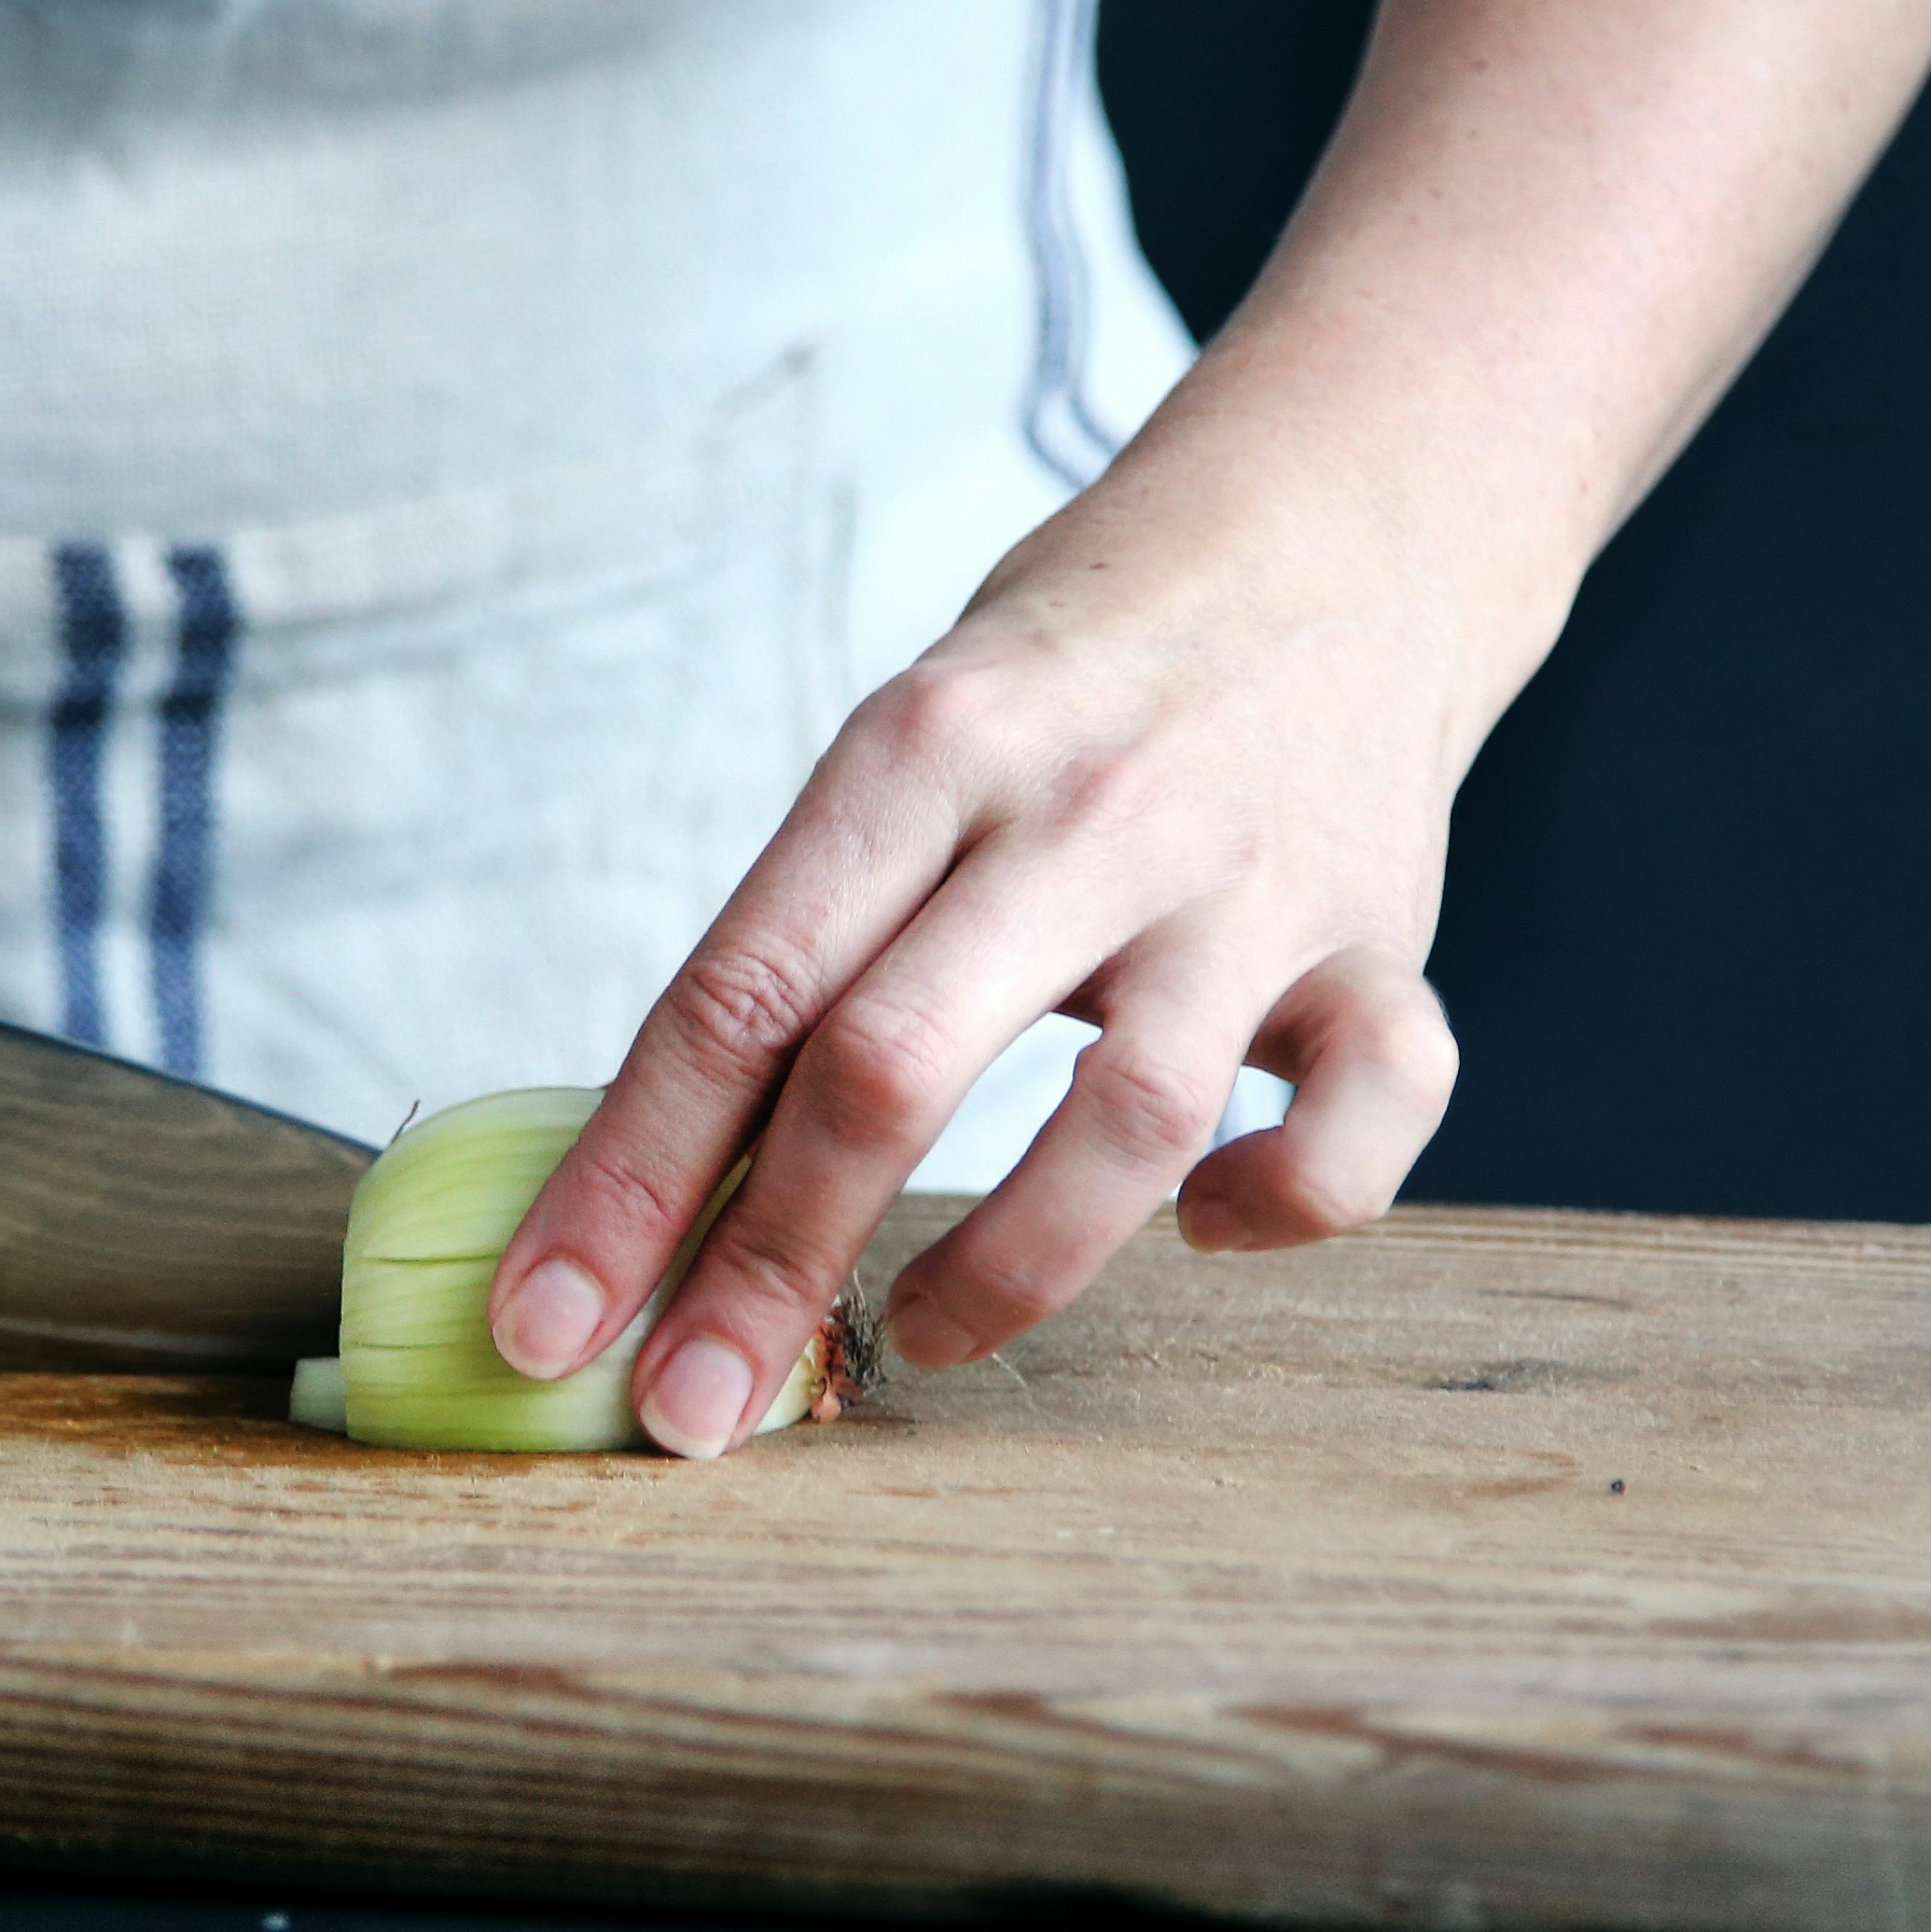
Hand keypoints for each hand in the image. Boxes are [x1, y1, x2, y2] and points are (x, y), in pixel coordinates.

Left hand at [485, 399, 1517, 1455]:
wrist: (1339, 519)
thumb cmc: (1074, 671)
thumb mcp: (918, 736)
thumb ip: (822, 927)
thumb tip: (657, 1178)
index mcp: (923, 744)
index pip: (738, 990)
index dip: (629, 1176)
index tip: (547, 1320)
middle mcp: (1083, 809)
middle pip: (888, 1067)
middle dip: (766, 1268)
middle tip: (689, 1412)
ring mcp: (1245, 878)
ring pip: (1124, 1122)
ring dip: (1004, 1270)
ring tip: (920, 1333)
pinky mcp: (1383, 936)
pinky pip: (1375, 1108)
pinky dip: (1291, 1199)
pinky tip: (1208, 1220)